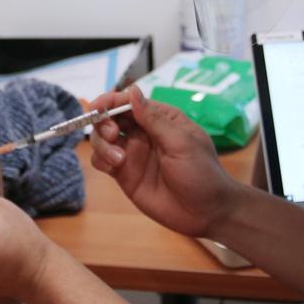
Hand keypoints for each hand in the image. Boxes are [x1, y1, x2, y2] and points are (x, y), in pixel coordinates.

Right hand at [89, 86, 239, 237]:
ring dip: (102, 144)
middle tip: (112, 135)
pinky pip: (102, 160)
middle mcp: (144, 133)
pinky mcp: (125, 175)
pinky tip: (114, 167)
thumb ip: (154, 119)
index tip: (96, 107)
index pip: (130, 102)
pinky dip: (101, 159)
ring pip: (102, 139)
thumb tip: (132, 90)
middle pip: (111, 118)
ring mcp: (133, 154)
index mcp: (161, 119)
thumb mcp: (181, 143)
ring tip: (119, 160)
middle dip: (103, 122)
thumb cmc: (202, 174)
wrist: (207, 213)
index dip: (110, 101)